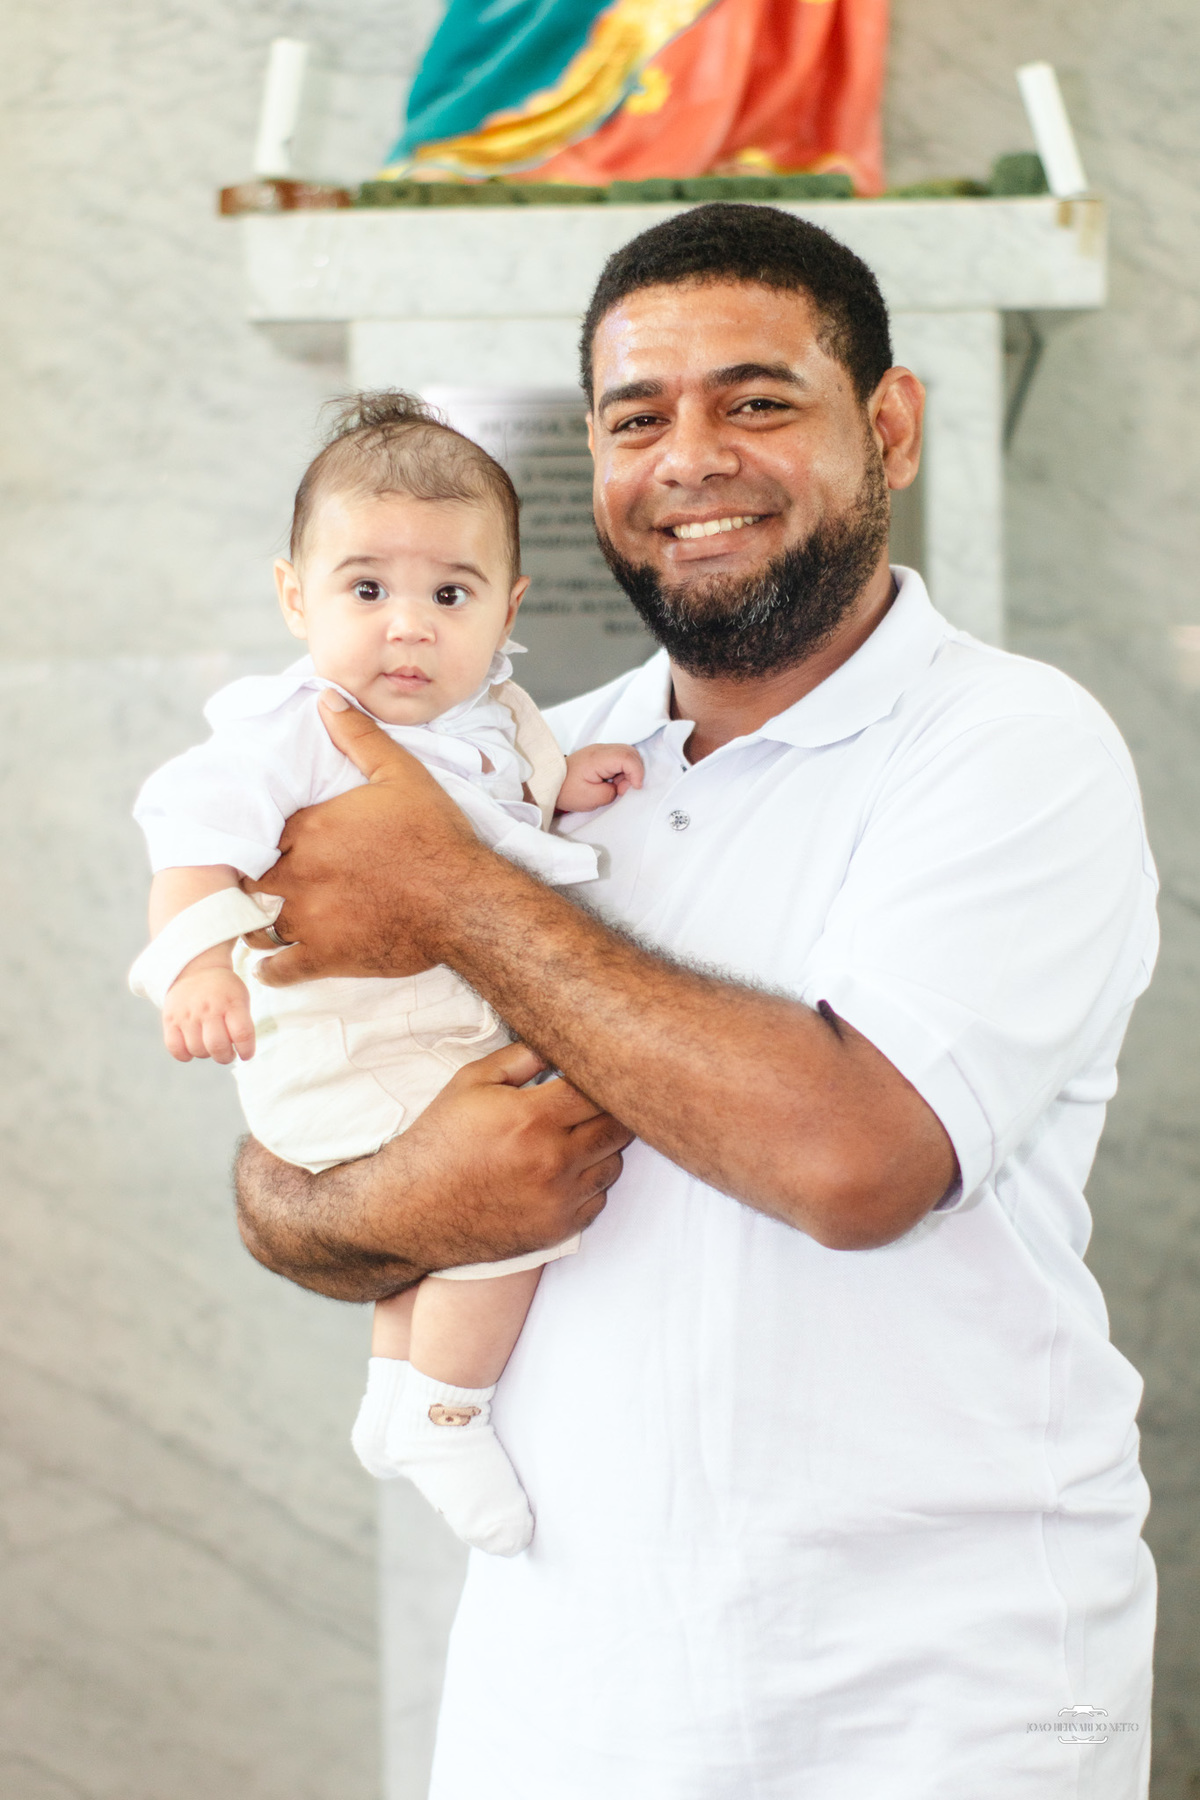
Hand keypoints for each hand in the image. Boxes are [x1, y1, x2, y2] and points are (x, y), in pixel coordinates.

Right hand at [163, 963, 254, 1063]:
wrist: (196, 970)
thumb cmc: (224, 991)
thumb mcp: (241, 998)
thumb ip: (243, 1023)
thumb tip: (241, 1051)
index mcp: (231, 1003)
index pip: (242, 1034)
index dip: (246, 1050)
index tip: (246, 1054)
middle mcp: (208, 1008)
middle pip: (217, 1046)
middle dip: (225, 1057)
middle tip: (227, 1054)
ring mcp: (187, 1014)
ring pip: (197, 1050)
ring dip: (206, 1054)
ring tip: (209, 1046)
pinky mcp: (170, 1019)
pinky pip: (175, 1048)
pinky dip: (185, 1055)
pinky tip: (192, 1048)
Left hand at [243, 691, 485, 985]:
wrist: (465, 900)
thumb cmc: (436, 837)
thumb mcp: (401, 774)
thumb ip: (358, 737)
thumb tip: (325, 699)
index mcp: (310, 829)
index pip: (263, 836)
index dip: (270, 844)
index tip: (277, 850)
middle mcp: (299, 874)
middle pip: (251, 882)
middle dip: (257, 885)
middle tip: (267, 888)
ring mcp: (309, 920)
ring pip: (258, 926)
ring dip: (261, 924)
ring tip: (269, 923)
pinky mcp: (326, 958)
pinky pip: (279, 970)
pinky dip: (272, 968)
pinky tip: (277, 962)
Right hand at [396, 1043, 632, 1264]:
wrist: (411, 1208)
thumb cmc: (439, 1141)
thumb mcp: (470, 1082)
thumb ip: (520, 1057)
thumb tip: (557, 1044)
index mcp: (534, 1118)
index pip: (599, 1091)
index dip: (601, 1079)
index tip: (594, 1075)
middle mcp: (554, 1160)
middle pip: (618, 1127)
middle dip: (611, 1111)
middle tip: (590, 1105)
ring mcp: (559, 1199)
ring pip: (614, 1164)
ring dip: (603, 1148)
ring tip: (574, 1138)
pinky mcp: (557, 1228)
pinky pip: (599, 1200)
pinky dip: (590, 1184)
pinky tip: (564, 1173)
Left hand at [556, 743, 644, 812]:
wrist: (551, 784)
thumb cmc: (567, 791)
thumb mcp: (591, 799)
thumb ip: (613, 793)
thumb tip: (623, 787)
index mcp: (597, 758)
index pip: (627, 757)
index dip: (637, 772)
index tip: (636, 787)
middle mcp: (600, 749)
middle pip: (630, 752)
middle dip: (635, 771)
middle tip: (624, 789)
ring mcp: (600, 750)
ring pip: (627, 753)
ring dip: (629, 770)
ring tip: (617, 786)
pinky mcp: (600, 755)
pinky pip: (619, 757)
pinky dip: (623, 769)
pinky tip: (614, 781)